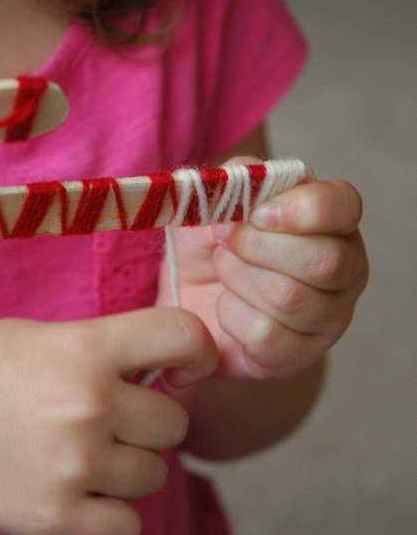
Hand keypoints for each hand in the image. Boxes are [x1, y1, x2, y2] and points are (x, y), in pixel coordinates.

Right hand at [0, 309, 215, 534]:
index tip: (190, 366)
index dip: (199, 350)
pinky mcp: (55, 519)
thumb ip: (103, 347)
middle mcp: (90, 404)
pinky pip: (127, 525)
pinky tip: (85, 493)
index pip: (180, 335)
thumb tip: (156, 367)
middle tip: (115, 420)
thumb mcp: (40, 336)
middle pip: (176, 422)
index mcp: (86, 348)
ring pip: (156, 474)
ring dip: (132, 467)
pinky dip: (113, 513)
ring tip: (89, 455)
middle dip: (151, 421)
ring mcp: (75, 466)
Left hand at [159, 158, 367, 378]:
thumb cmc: (213, 243)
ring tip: (223, 268)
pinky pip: (268, 335)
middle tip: (224, 241)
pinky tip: (226, 306)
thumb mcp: (218, 200)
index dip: (303, 209)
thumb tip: (252, 179)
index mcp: (332, 222)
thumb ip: (238, 179)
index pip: (344, 207)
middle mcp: (344, 270)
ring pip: (291, 298)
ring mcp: (328, 318)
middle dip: (257, 247)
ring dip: (238, 278)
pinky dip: (232, 316)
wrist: (191, 296)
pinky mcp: (299, 356)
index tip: (257, 214)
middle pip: (323, 260)